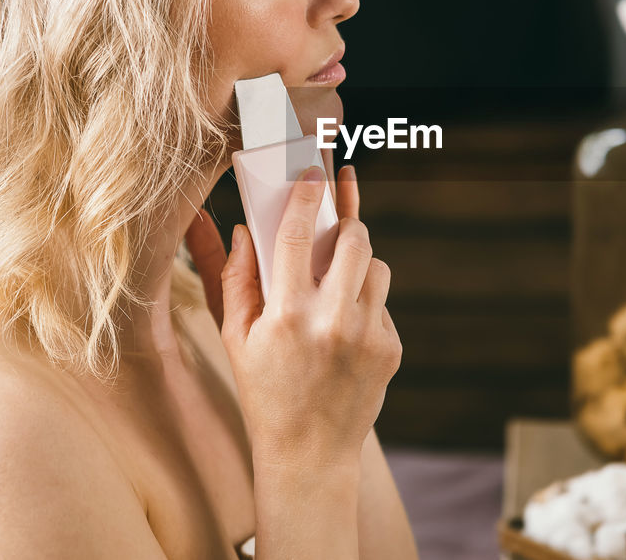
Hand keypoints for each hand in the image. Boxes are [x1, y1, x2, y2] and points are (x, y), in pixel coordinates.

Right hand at [184, 165, 400, 470]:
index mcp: (286, 315)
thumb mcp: (236, 337)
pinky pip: (383, 303)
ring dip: (359, 263)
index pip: (299, 237)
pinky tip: (344, 329)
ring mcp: (367, 335)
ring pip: (376, 267)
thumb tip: (246, 229)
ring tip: (337, 283)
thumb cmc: (264, 390)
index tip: (313, 175)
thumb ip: (236, 278)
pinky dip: (365, 303)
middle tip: (337, 224)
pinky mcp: (390, 348)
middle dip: (347, 223)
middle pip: (354, 240)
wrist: (308, 452)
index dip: (307, 198)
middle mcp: (331, 321)